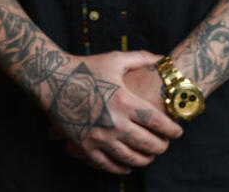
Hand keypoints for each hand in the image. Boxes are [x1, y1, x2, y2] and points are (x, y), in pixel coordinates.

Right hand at [50, 50, 182, 174]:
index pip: (158, 123)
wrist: (50, 78)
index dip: (173, 130)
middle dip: (162, 146)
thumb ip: (140, 58)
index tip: (178, 132)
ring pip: (131, 158)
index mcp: (124, 100)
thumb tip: (163, 59)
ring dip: (145, 160)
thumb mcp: (114, 60)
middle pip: (148, 143)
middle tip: (166, 144)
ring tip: (150, 156)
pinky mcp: (84, 145)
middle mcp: (114, 122)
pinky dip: (121, 168)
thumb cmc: (84, 66)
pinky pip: (107, 164)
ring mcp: (98, 136)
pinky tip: (128, 166)